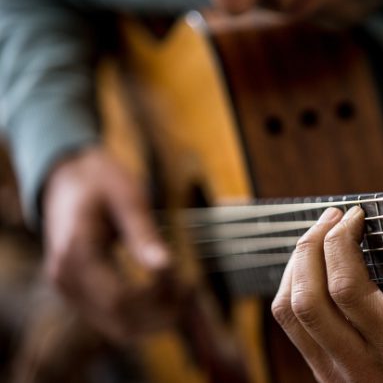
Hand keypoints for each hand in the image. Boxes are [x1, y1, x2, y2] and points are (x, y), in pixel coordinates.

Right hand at [42, 146, 187, 340]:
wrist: (66, 178)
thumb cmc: (100, 181)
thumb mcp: (128, 198)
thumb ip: (144, 233)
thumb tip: (166, 266)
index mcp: (76, 252)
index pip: (121, 297)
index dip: (159, 297)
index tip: (188, 281)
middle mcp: (66, 279)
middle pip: (120, 320)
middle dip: (161, 313)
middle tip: (193, 291)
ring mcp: (68, 289)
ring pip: (117, 327)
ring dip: (154, 319)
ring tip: (184, 293)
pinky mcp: (77, 292)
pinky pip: (112, 319)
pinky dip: (142, 315)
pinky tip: (166, 294)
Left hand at [272, 206, 382, 382]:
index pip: (348, 291)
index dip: (342, 243)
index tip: (356, 215)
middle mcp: (363, 368)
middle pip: (307, 301)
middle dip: (312, 246)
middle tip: (333, 217)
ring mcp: (339, 375)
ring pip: (290, 313)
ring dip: (298, 265)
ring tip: (321, 236)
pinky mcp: (328, 372)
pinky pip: (294, 326)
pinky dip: (296, 286)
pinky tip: (316, 265)